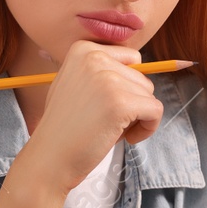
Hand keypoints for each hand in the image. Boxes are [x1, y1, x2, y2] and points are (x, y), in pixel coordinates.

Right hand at [17, 40, 163, 194]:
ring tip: (110, 129)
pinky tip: (126, 138)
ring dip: (137, 117)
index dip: (127, 86)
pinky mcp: (121, 103)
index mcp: (83, 49)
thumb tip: (138, 65)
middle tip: (106, 121)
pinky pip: (155, 111)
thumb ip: (100, 71)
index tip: (108, 105)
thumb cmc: (65, 127)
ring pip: (149, 95)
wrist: (50, 158)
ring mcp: (108, 80)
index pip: (131, 59)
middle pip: (143, 78)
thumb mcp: (75, 83)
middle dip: (132, 102)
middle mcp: (95, 58)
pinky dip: (148, 128)